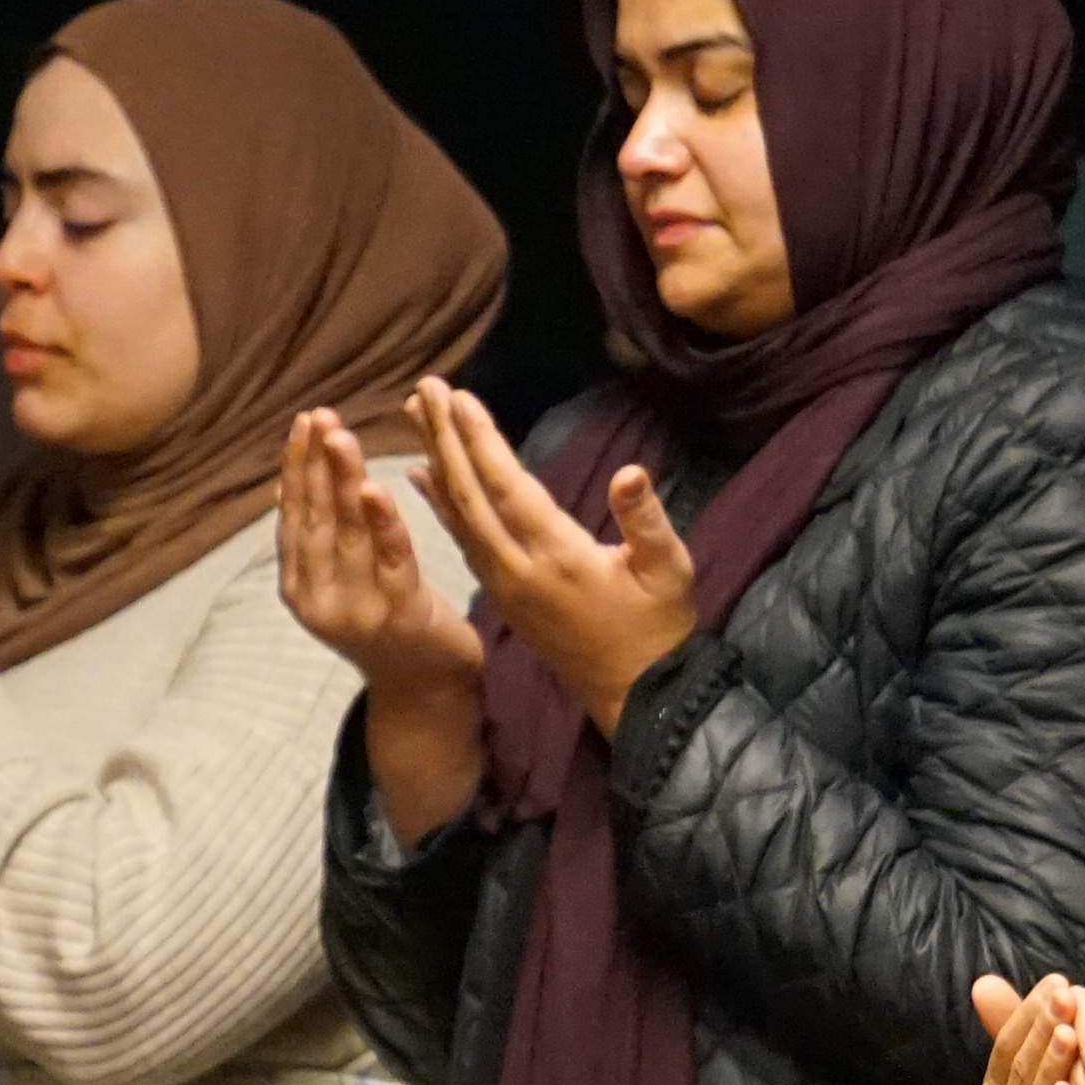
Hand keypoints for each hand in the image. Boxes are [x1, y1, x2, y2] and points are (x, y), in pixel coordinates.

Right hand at [282, 408, 485, 842]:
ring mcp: (356, 609)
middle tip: (321, 417)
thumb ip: (314, 541)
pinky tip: (375, 488)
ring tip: (342, 437)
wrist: (424, 689)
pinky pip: (390, 558)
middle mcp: (318, 600)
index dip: (297, 467)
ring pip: (348, 533)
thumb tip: (281, 488)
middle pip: (316, 519)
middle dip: (317, 464)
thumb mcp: (339, 582)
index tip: (303, 423)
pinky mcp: (398, 614)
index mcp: (299, 587)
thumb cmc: (386, 625)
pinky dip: (382, 523)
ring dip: (344, 481)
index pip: (294, 515)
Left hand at [408, 377, 692, 737]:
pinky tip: (422, 475)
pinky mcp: (501, 596)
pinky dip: (440, 504)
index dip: (480, 441)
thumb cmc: (660, 626)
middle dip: (444, 438)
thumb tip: (630, 473)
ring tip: (414, 416)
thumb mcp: (669, 569)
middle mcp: (517, 569)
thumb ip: (646, 520)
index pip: (508, 488)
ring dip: (435, 462)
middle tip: (423, 389)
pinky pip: (462, 540)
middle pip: (469, 495)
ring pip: (458, 516)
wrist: (637, 695)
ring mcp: (503, 585)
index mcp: (558, 557)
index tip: (456, 397)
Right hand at [971, 973, 1084, 1084]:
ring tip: (1069, 1032)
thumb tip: (984, 982)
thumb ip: (1022, 1033)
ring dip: (1050, 1065)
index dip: (1027, 1013)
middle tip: (1066, 995)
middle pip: (1018, 1070)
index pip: (1006, 1047)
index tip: (1057, 981)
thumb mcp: (1049, 1074)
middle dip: (1041, 1029)